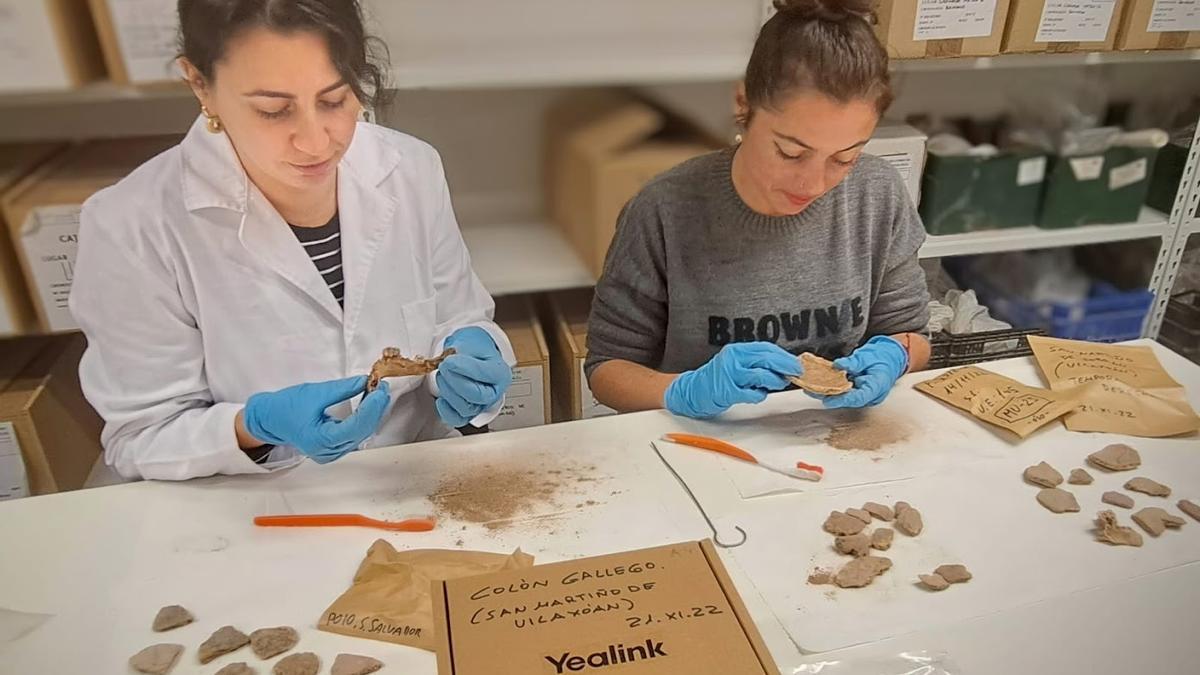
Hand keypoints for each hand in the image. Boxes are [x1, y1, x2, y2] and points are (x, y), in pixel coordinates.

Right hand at [243, 376, 390, 463]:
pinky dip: (363, 420)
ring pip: (360, 435)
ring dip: (371, 414)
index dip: (371, 408)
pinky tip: (368, 405)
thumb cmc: (285, 406)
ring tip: (376, 393)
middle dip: (374, 409)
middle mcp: (327, 452)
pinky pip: (354, 436)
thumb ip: (343, 389)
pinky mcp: (332, 449)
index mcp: (319, 440)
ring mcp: (330, 453)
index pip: (355, 426)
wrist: (268, 419)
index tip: (380, 390)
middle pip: (361, 431)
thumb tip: (365, 381)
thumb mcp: (315, 393)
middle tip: (381, 387)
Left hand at [434, 327, 512, 426]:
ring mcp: (482, 406)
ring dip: (448, 392)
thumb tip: (451, 360)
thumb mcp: (470, 341)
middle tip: (444, 366)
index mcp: (500, 374)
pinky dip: (446, 411)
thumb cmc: (472, 350)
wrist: (470, 357)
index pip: (485, 375)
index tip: (449, 361)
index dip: (465, 368)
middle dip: (455, 381)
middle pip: (476, 395)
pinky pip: (457, 419)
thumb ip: (462, 351)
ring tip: (442, 376)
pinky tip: (440, 399)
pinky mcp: (468, 414)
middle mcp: (494, 393)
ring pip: (466, 408)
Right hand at [664, 342, 800, 418]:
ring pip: (762, 375)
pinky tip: (759, 394)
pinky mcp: (727, 391)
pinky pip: (752, 393)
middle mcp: (733, 359)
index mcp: (736, 350)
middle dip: (786, 366)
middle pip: (766, 359)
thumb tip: (781, 366)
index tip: (795, 362)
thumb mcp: (735, 364)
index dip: (783, 355)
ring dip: (775, 380)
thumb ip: (754, 363)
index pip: (766, 348)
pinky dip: (760, 394)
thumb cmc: (716, 379)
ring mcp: (730, 375)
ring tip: (780, 384)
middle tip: (797, 372)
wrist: (691, 391)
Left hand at [819, 336, 908, 408]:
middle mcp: (869, 395)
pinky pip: (842, 391)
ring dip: (827, 393)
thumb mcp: (869, 355)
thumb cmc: (883, 357)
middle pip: (847, 399)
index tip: (828, 400)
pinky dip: (831, 388)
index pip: (859, 398)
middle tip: (812, 391)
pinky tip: (817, 384)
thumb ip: (854, 362)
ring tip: (810, 388)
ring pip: (843, 396)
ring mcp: (862, 394)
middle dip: (829, 396)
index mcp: (876, 388)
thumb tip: (839, 365)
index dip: (842, 400)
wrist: (890, 357)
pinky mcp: (855, 391)